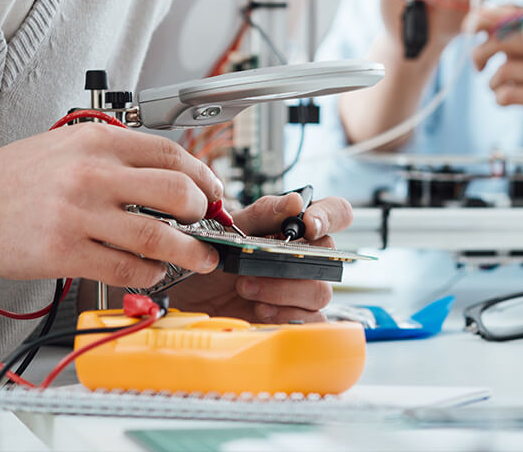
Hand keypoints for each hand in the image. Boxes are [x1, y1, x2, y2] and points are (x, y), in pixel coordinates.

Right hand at [0, 122, 224, 286]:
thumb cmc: (7, 179)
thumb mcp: (66, 147)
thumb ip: (114, 157)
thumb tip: (167, 177)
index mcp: (97, 142)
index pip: (172, 153)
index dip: (204, 176)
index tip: (214, 193)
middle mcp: (92, 173)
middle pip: (177, 192)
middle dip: (204, 214)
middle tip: (208, 225)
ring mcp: (79, 213)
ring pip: (157, 236)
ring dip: (189, 252)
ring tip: (201, 258)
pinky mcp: (63, 252)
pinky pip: (124, 268)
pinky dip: (148, 275)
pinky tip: (151, 274)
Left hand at [162, 193, 353, 322]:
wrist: (187, 300)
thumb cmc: (211, 262)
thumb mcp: (230, 231)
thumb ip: (262, 214)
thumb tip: (294, 201)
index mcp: (295, 228)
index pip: (336, 213)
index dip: (330, 215)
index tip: (308, 225)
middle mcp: (306, 257)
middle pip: (331, 257)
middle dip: (292, 263)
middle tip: (258, 266)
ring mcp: (302, 289)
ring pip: (321, 291)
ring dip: (282, 289)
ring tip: (245, 287)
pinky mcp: (295, 318)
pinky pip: (312, 320)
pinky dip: (284, 314)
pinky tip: (259, 309)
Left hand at [470, 6, 522, 145]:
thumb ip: (514, 33)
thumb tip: (476, 21)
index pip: (513, 13)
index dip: (484, 17)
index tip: (468, 27)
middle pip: (503, 39)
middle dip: (480, 53)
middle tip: (478, 65)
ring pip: (504, 71)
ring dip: (492, 83)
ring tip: (499, 87)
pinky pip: (510, 94)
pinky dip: (499, 98)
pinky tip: (505, 99)